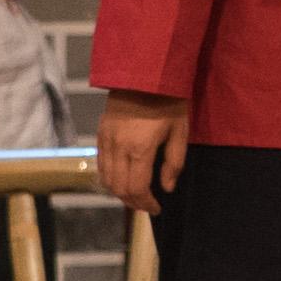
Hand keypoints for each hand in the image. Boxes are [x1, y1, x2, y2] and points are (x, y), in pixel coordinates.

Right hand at [98, 89, 191, 210]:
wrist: (145, 72)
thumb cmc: (169, 101)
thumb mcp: (180, 131)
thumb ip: (174, 162)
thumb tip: (167, 188)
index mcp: (140, 148)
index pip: (137, 188)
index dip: (146, 204)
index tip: (157, 208)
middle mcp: (118, 147)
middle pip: (119, 188)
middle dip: (133, 202)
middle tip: (147, 205)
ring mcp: (106, 139)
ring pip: (106, 178)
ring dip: (120, 192)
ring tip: (136, 195)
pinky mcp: (100, 132)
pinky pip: (101, 163)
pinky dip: (109, 177)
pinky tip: (122, 178)